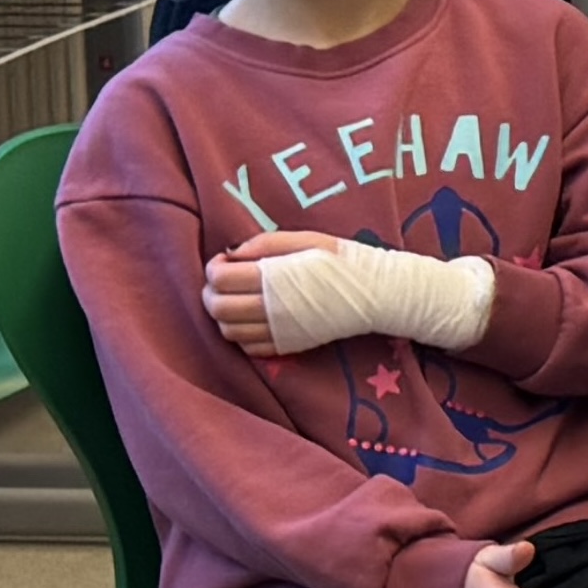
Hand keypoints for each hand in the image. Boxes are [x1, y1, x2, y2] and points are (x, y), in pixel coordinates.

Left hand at [202, 228, 341, 355]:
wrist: (376, 294)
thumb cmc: (342, 260)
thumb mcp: (306, 239)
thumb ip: (265, 243)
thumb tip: (232, 253)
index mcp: (274, 278)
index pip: (220, 278)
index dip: (214, 267)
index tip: (225, 260)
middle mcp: (271, 309)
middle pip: (217, 308)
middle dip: (211, 292)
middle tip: (225, 281)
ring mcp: (279, 331)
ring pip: (228, 331)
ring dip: (223, 315)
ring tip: (237, 300)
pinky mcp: (288, 346)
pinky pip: (248, 348)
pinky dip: (241, 334)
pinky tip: (252, 319)